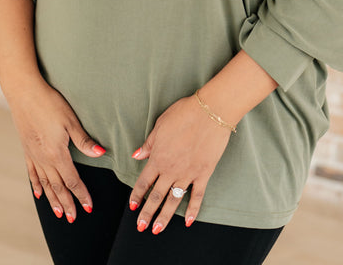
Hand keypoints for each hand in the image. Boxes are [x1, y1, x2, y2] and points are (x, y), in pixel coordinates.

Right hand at [6, 77, 105, 221]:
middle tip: (74, 218)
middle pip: (58, 187)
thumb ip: (84, 141)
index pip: (72, 180)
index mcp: (57, 154)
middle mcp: (44, 159)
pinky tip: (39, 194)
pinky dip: (36, 186)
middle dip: (67, 203)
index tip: (88, 207)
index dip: (81, 194)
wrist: (24, 92)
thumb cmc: (50, 103)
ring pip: (44, 183)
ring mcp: (33, 155)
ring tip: (58, 214)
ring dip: (53, 200)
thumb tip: (102, 154)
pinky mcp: (27, 149)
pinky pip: (32, 173)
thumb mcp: (71, 121)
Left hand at [129, 95, 231, 233]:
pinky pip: (197, 196)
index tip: (133, 206)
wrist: (210, 112)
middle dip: (147, 213)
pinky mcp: (204, 173)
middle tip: (141, 227)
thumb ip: (149, 144)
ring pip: (173, 200)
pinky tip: (188, 221)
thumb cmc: (184, 114)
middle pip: (156, 196)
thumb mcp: (160, 125)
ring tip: (157, 229)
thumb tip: (137, 154)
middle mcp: (171, 169)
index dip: (137, 195)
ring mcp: (188, 173)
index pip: (144, 181)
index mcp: (158, 157)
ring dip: (164, 216)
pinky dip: (192, 209)